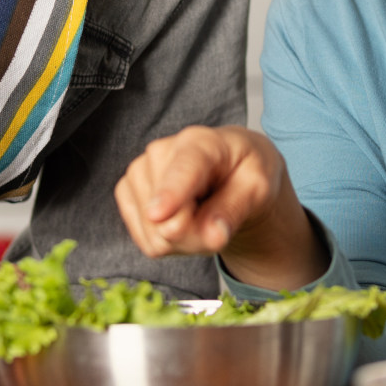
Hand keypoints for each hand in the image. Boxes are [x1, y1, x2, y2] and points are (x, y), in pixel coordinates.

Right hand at [114, 125, 322, 289]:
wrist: (229, 168)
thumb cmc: (244, 171)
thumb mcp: (258, 187)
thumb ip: (235, 210)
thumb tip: (213, 236)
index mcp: (200, 142)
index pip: (183, 170)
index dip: (170, 194)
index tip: (158, 214)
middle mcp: (160, 151)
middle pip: (169, 219)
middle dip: (197, 235)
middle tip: (219, 219)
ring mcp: (138, 171)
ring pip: (156, 234)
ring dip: (185, 240)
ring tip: (202, 215)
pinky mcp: (126, 192)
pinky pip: (146, 241)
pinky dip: (168, 242)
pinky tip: (183, 220)